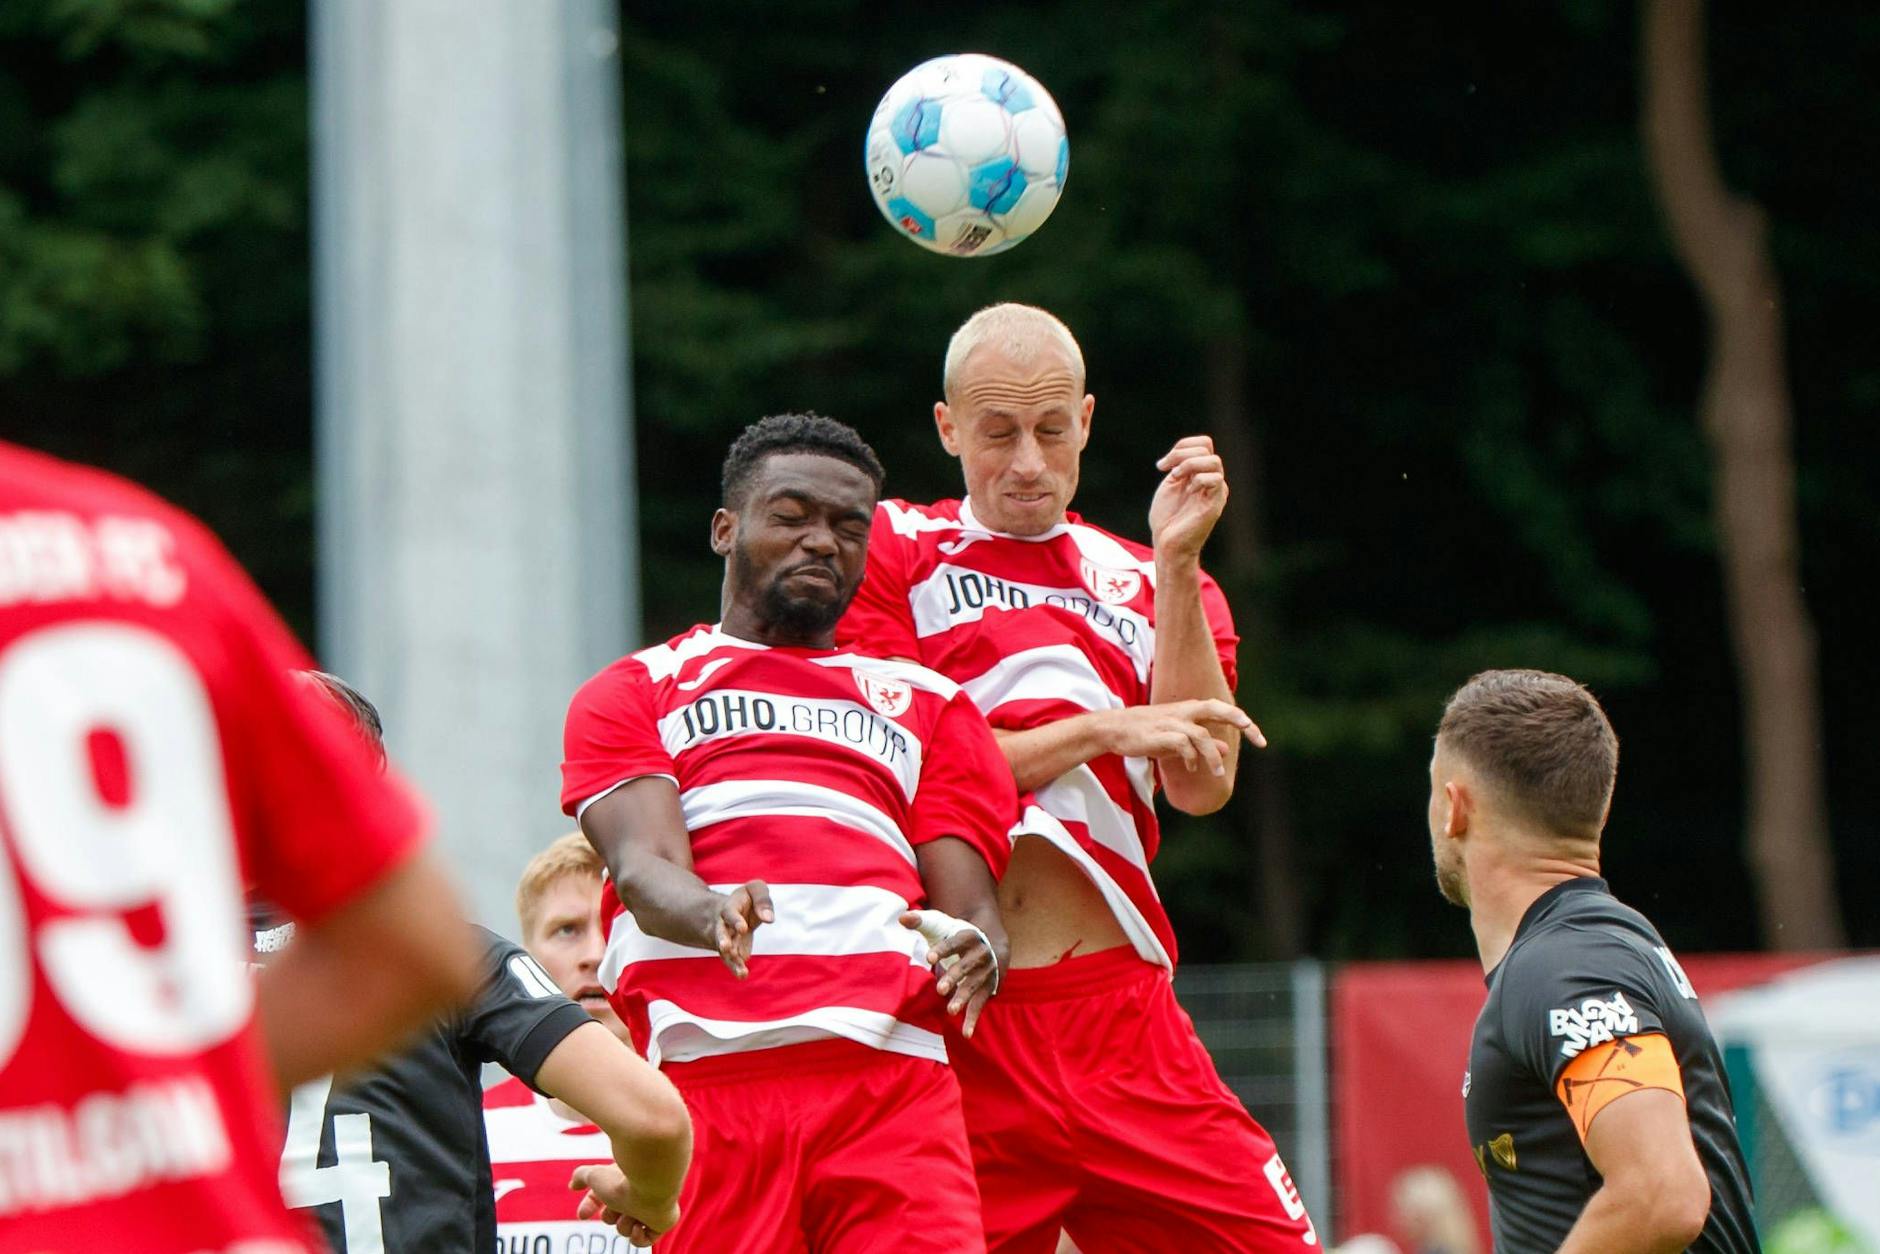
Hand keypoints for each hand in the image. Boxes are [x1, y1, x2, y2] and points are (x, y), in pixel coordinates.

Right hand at [570, 1162, 680, 1245]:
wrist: (651, 1183)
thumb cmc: (623, 1179)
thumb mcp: (595, 1175)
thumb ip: (581, 1176)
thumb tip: (572, 1186)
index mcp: (623, 1179)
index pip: (603, 1196)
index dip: (590, 1206)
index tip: (582, 1215)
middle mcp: (637, 1192)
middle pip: (613, 1215)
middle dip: (610, 1216)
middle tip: (615, 1208)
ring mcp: (650, 1207)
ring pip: (627, 1227)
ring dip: (624, 1224)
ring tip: (631, 1214)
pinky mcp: (662, 1221)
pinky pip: (645, 1240)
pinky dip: (638, 1237)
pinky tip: (638, 1225)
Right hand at [707, 879, 771, 978]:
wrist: (729, 911)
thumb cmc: (746, 899)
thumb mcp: (755, 890)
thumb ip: (763, 900)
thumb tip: (769, 919)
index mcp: (729, 907)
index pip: (730, 913)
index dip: (735, 920)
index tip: (743, 928)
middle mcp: (723, 925)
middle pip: (720, 933)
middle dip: (722, 940)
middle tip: (725, 947)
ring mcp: (725, 940)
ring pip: (725, 951)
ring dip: (732, 961)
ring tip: (742, 972)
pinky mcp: (731, 952)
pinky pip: (731, 961)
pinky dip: (736, 968)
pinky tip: (743, 975)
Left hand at [900, 911, 1000, 1038]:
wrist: (990, 944)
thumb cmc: (957, 936)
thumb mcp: (942, 925)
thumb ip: (921, 921)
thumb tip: (901, 917)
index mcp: (969, 936)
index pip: (954, 943)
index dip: (942, 950)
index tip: (928, 958)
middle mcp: (981, 954)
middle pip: (966, 966)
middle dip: (953, 977)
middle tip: (939, 989)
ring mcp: (986, 973)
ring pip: (974, 986)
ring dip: (962, 998)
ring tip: (950, 1010)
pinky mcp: (987, 989)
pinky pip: (980, 1004)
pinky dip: (973, 1019)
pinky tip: (966, 1033)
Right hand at [1098, 700, 1265, 774]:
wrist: (1115, 728)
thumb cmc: (1148, 732)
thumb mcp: (1178, 737)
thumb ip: (1202, 743)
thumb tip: (1225, 750)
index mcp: (1190, 709)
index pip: (1221, 709)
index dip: (1242, 721)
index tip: (1260, 739)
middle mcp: (1184, 712)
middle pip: (1216, 708)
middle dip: (1238, 719)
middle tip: (1256, 736)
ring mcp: (1172, 721)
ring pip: (1201, 734)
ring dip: (1212, 756)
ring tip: (1218, 773)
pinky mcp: (1160, 734)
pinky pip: (1182, 744)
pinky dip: (1190, 757)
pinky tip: (1192, 768)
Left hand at [1148, 436, 1228, 564]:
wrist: (1167, 545)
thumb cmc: (1167, 519)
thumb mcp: (1170, 485)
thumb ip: (1179, 466)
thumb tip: (1181, 452)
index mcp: (1202, 474)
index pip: (1203, 444)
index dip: (1182, 446)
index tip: (1162, 466)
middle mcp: (1212, 480)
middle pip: (1206, 448)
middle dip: (1181, 454)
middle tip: (1165, 470)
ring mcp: (1216, 491)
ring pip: (1213, 460)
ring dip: (1189, 464)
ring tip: (1174, 478)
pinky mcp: (1216, 503)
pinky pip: (1215, 479)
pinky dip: (1198, 479)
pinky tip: (1187, 491)